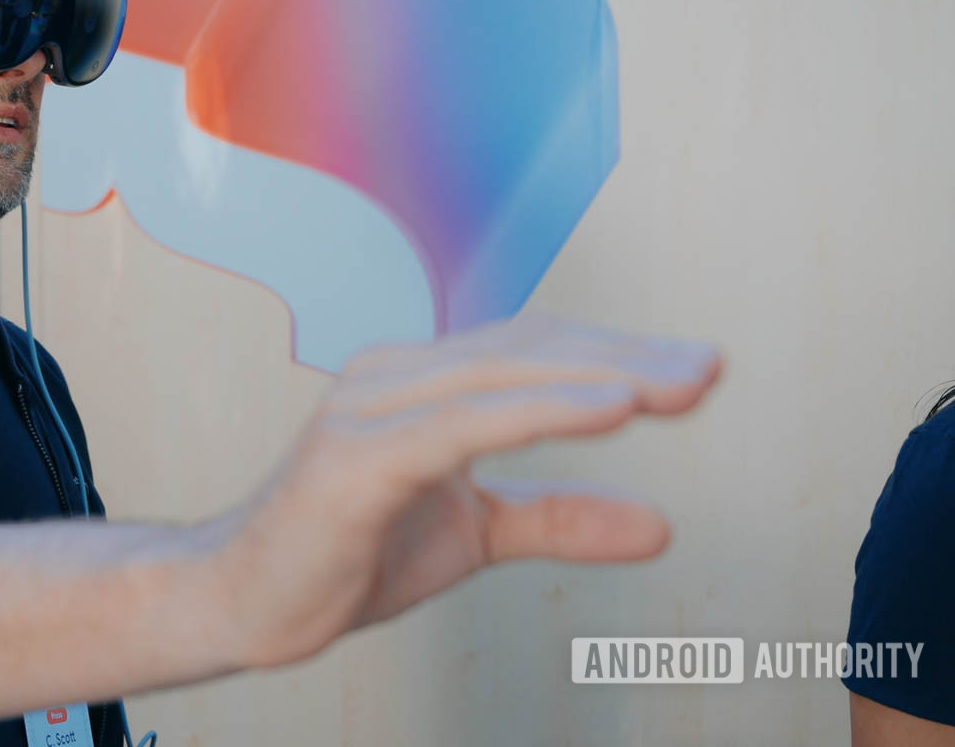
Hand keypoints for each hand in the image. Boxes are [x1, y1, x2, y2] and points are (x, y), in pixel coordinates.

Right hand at [212, 313, 722, 669]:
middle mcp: (393, 375)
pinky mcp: (357, 458)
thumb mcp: (474, 534)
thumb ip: (559, 518)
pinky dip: (543, 412)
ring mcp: (370, 409)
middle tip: (710, 373)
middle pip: (529, 350)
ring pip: (504, 375)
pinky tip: (610, 413)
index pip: (534, 350)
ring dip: (599, 377)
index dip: (617, 354)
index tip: (696, 372)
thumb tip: (660, 524)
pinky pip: (464, 424)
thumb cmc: (344, 553)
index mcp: (419, 381)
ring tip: (678, 390)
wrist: (245, 602)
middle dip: (627, 358)